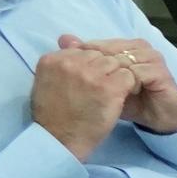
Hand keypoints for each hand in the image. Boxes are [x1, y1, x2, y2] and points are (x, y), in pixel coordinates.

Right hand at [30, 37, 144, 158]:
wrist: (59, 139)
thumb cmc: (52, 115)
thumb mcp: (47, 82)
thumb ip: (61, 61)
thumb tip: (68, 38)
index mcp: (52, 59)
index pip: (82, 50)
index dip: (91, 65)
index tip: (91, 80)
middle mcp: (70, 62)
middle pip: (99, 55)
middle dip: (105, 69)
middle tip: (105, 87)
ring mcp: (90, 74)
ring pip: (115, 63)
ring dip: (117, 77)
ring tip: (113, 93)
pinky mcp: (109, 87)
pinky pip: (128, 76)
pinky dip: (129, 86)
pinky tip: (122, 97)